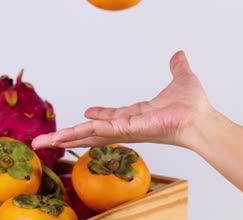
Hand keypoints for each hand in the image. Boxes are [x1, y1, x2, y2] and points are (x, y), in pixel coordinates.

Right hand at [32, 50, 212, 149]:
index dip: (96, 116)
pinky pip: (99, 131)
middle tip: (43, 141)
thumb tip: (179, 54)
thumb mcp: (181, 79)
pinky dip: (81, 133)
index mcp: (134, 116)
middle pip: (89, 133)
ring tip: (41, 142)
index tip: (85, 114)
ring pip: (87, 134)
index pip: (108, 119)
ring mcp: (122, 131)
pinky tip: (64, 136)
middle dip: (66, 137)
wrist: (201, 119)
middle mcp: (124, 127)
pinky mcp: (125, 130)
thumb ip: (176, 67)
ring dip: (64, 138)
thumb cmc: (193, 106)